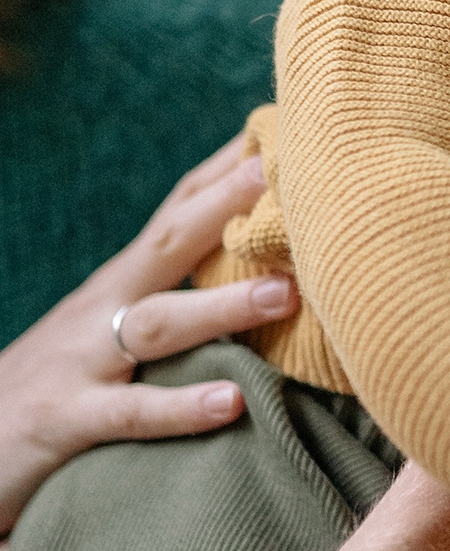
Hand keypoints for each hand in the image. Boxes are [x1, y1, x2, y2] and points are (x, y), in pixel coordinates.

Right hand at [0, 134, 298, 537]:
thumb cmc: (60, 382)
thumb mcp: (114, 326)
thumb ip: (176, 295)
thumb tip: (268, 267)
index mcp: (122, 281)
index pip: (179, 210)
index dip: (228, 170)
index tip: (283, 130)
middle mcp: (104, 306)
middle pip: (170, 242)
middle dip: (227, 204)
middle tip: (286, 173)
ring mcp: (84, 360)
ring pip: (158, 324)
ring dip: (224, 306)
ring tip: (287, 293)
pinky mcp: (66, 420)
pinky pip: (131, 412)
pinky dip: (181, 407)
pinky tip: (232, 401)